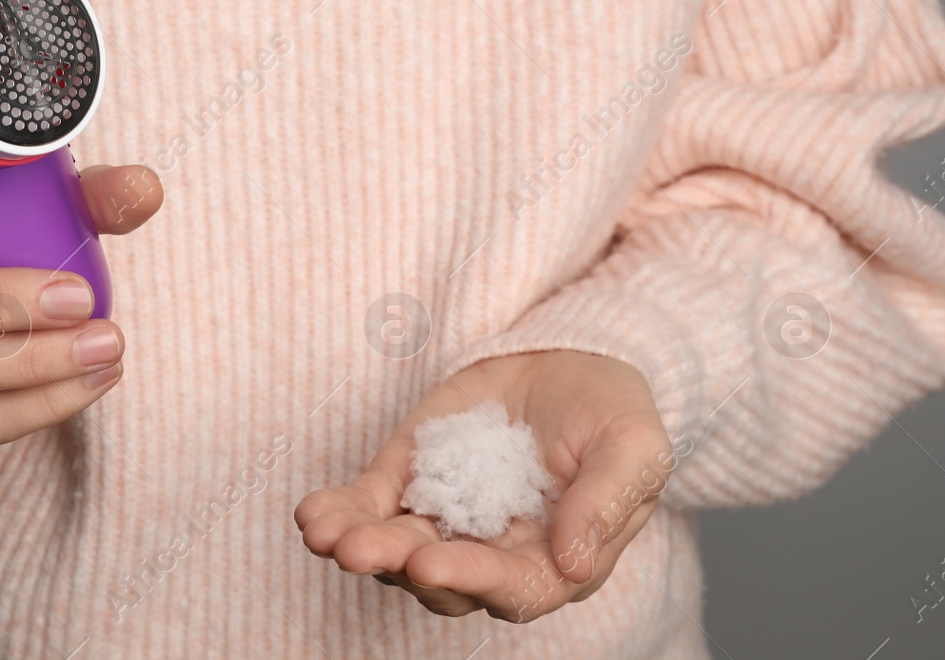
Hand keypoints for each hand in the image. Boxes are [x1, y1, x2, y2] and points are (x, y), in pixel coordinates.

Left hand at [295, 350, 673, 621]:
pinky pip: (369, 507)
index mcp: (555, 559)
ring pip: (396, 549)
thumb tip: (574, 560)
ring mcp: (446, 518)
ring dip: (358, 546)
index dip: (469, 578)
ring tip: (325, 535)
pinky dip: (339, 513)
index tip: (429, 563)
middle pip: (441, 577)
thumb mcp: (633, 444)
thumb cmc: (613, 410)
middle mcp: (493, 551)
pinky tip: (312, 515)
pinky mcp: (410, 480)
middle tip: (360, 551)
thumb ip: (607, 501)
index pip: (510, 586)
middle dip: (399, 564)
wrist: (570, 358)